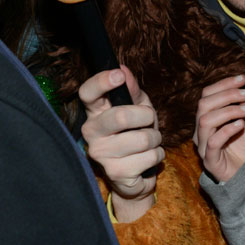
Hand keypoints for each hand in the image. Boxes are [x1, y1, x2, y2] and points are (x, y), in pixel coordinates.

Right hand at [79, 66, 163, 222]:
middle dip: (146, 116)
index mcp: (95, 112)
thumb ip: (132, 90)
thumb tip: (123, 70)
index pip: (87, 93)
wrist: (134, 174)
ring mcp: (101, 154)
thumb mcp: (137, 107)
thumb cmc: (135, 133)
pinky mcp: (115, 173)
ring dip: (155, 139)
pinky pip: (150, 157)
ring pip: (143, 139)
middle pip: (121, 116)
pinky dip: (158, 155)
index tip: (118, 75)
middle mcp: (91, 132)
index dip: (101, 82)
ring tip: (149, 142)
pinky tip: (148, 158)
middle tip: (148, 121)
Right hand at [194, 74, 244, 182]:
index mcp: (207, 117)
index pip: (207, 94)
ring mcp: (203, 145)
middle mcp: (201, 130)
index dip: (224, 84)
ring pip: (205, 121)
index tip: (244, 79)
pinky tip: (241, 124)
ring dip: (228, 110)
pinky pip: (212, 142)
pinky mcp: (210, 160)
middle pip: (204, 104)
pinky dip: (227, 130)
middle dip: (226, 94)